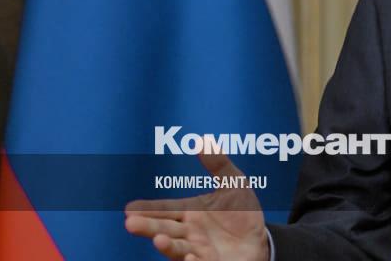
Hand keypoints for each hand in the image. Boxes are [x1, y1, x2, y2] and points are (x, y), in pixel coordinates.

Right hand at [125, 152, 268, 260]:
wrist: (260, 238)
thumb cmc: (241, 212)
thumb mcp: (234, 183)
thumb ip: (218, 164)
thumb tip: (203, 142)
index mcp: (190, 212)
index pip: (165, 209)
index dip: (148, 209)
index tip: (130, 208)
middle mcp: (190, 232)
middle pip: (165, 229)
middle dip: (148, 227)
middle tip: (130, 224)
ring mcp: (199, 250)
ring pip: (178, 248)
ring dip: (168, 246)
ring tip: (158, 240)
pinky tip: (191, 258)